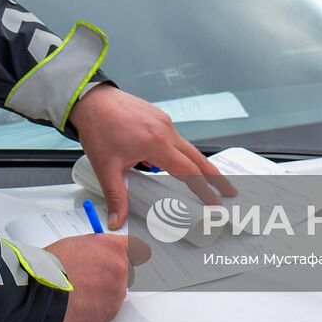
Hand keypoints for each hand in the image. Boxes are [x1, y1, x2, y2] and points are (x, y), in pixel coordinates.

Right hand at [46, 233, 137, 321]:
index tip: (122, 260)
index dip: (124, 256)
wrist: (42, 292)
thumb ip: (97, 248)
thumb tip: (100, 255)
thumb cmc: (53, 267)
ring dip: (102, 296)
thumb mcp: (77, 243)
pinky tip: (79, 306)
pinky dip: (95, 311)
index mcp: (113, 248)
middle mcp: (120, 270)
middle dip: (109, 277)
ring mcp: (116, 294)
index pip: (134, 249)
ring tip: (79, 294)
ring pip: (114, 295)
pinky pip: (106, 312)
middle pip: (124, 274)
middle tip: (88, 280)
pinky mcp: (109, 315)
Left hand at [68, 85, 234, 229]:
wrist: (91, 100)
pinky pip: (175, 137)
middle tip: (229, 191)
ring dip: (198, 163)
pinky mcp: (158, 116)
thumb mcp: (106, 167)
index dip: (204, 189)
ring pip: (187, 147)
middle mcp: (165, 130)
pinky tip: (174, 162)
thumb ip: (116, 196)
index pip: (188, 171)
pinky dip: (181, 152)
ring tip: (206, 179)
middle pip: (197, 157)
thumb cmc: (98, 128)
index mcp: (156, 144)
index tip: (215, 202)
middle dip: (215, 176)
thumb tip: (117, 221)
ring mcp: (163, 121)